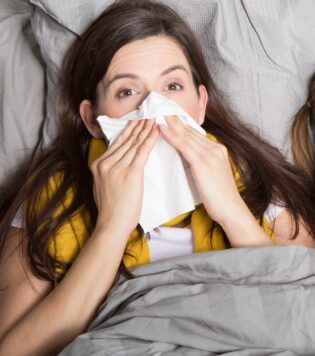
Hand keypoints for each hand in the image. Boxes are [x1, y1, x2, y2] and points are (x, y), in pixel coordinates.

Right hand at [91, 119, 158, 234]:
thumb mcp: (105, 185)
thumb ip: (111, 171)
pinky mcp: (130, 174)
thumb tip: (121, 163)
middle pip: (126, 139)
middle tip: (149, 111)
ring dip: (146, 128)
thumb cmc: (112, 209)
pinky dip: (150, 140)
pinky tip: (156, 131)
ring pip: (134, 143)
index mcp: (99, 164)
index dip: (129, 129)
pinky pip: (142, 152)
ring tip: (155, 117)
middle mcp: (105, 163)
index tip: (138, 118)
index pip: (117, 142)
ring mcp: (116, 168)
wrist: (112, 224)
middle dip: (139, 124)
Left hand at [160, 115, 247, 225]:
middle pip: (190, 131)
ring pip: (185, 135)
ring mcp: (210, 155)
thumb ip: (201, 163)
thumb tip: (186, 158)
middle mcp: (215, 148)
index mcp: (218, 150)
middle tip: (159, 105)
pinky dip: (171, 135)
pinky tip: (161, 128)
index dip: (180, 123)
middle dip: (174, 118)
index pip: (195, 134)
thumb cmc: (221, 198)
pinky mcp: (203, 163)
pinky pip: (183, 146)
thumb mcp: (211, 175)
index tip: (168, 114)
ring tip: (157, 111)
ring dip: (170, 122)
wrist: (231, 210)